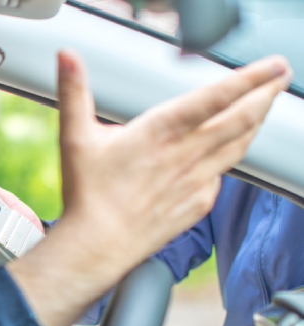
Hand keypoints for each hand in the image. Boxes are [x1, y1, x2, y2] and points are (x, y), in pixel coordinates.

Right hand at [55, 49, 291, 276]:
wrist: (99, 245)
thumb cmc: (88, 195)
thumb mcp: (75, 137)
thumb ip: (74, 93)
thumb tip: (66, 58)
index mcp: (162, 130)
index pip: (218, 96)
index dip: (251, 78)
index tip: (272, 66)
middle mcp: (187, 153)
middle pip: (242, 117)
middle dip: (267, 93)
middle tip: (280, 77)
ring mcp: (197, 179)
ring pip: (240, 144)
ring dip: (257, 122)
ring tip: (264, 106)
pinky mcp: (198, 203)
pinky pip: (223, 175)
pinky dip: (231, 158)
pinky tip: (229, 153)